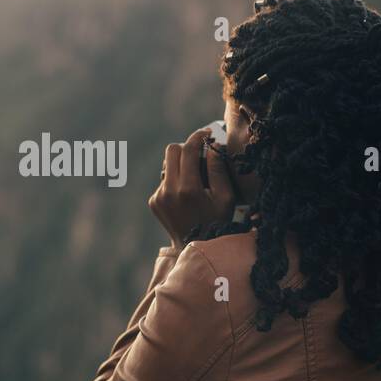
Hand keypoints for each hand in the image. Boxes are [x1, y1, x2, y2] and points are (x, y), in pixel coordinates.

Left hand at [148, 126, 236, 249]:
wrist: (196, 247)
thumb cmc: (217, 222)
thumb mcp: (226, 197)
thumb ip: (218, 169)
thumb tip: (213, 146)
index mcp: (188, 189)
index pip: (187, 150)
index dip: (198, 137)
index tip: (206, 134)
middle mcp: (169, 191)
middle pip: (171, 151)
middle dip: (186, 147)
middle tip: (200, 153)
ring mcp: (158, 196)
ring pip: (167, 165)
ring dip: (180, 165)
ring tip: (195, 178)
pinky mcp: (154, 201)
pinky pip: (164, 180)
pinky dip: (176, 180)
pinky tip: (187, 194)